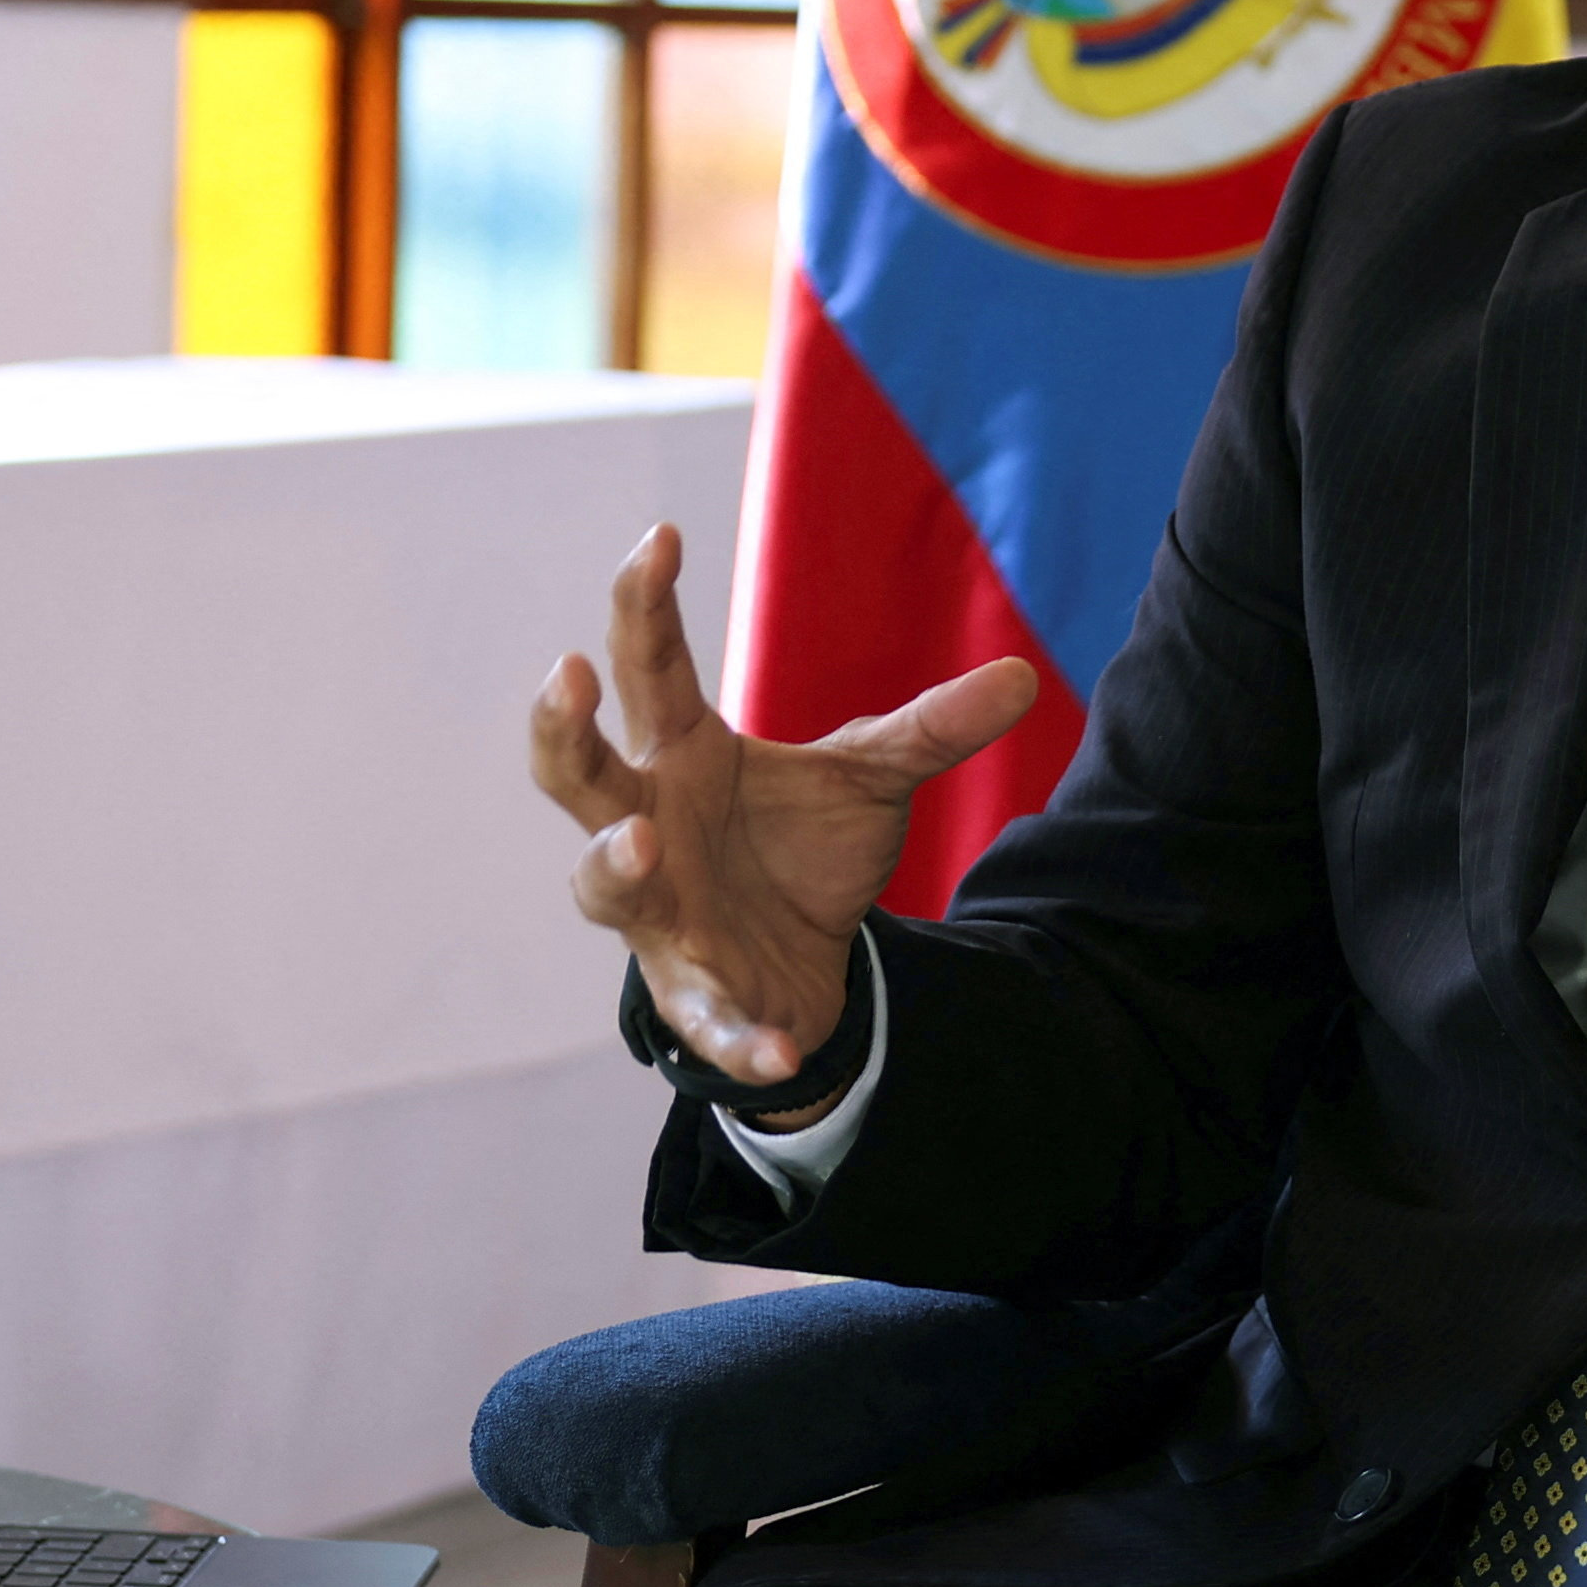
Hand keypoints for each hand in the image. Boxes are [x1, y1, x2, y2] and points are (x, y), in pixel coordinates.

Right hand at [528, 522, 1038, 1102]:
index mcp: (684, 753)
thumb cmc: (806, 851)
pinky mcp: (696, 995)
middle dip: (561, 727)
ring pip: (601, 885)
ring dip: (611, 866)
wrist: (807, 966)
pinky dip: (734, 1037)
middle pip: (574, 770)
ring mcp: (659, 911)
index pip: (651, 665)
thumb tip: (1025, 676)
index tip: (661, 536)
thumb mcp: (874, 782)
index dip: (644, 601)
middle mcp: (647, 823)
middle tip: (568, 675)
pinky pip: (704, 1018)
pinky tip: (778, 1050)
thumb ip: (932, 730)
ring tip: (639, 846)